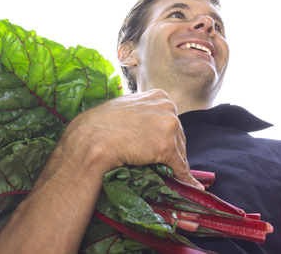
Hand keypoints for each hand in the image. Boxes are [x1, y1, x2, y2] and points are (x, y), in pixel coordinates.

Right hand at [58, 89, 202, 188]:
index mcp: (158, 95)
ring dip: (173, 162)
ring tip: (167, 173)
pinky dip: (184, 178)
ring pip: (179, 150)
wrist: (92, 140)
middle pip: (178, 133)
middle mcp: (167, 106)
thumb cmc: (100, 124)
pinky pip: (180, 166)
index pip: (169, 118)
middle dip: (171, 148)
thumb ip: (141, 110)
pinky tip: (188, 185)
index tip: (158, 144)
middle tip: (158, 160)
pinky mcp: (167, 147)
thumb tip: (146, 121)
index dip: (164, 134)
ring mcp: (169, 125)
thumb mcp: (124, 106)